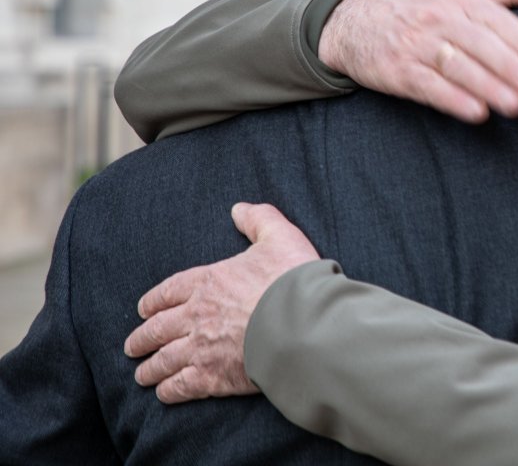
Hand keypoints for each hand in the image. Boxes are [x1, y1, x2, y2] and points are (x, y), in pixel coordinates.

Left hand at [123, 203, 319, 403]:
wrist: (301, 323)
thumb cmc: (291, 279)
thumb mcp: (279, 236)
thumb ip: (258, 219)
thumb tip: (239, 208)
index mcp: (207, 281)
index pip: (167, 292)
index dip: (152, 302)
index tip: (143, 311)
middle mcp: (195, 316)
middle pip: (156, 329)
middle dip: (141, 339)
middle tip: (132, 347)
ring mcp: (200, 348)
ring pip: (162, 360)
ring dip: (149, 368)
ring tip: (142, 375)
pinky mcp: (211, 377)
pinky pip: (179, 386)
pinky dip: (168, 390)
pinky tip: (165, 392)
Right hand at [318, 0, 517, 123]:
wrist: (356, 21)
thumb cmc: (423, 6)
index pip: (497, 20)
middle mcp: (438, 18)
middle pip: (480, 44)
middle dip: (510, 68)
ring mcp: (416, 44)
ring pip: (457, 66)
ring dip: (488, 87)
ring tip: (515, 106)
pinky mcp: (398, 70)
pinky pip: (428, 86)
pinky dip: (453, 100)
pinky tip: (477, 113)